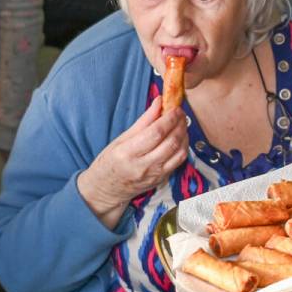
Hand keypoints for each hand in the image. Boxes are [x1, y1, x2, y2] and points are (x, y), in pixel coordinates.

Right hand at [77, 96, 187, 224]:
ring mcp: (154, 175)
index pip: (155, 133)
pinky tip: (180, 137)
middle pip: (170, 142)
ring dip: (184, 135)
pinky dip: (183, 147)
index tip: (174, 108)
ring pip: (178, 152)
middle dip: (179, 124)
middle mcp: (143, 166)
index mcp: (128, 153)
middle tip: (180, 112)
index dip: (168, 119)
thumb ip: (143, 121)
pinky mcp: (162, 180)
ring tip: (181, 123)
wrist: (107, 189)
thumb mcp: (121, 139)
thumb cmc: (110, 161)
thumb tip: (159, 102)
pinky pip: (179, 161)